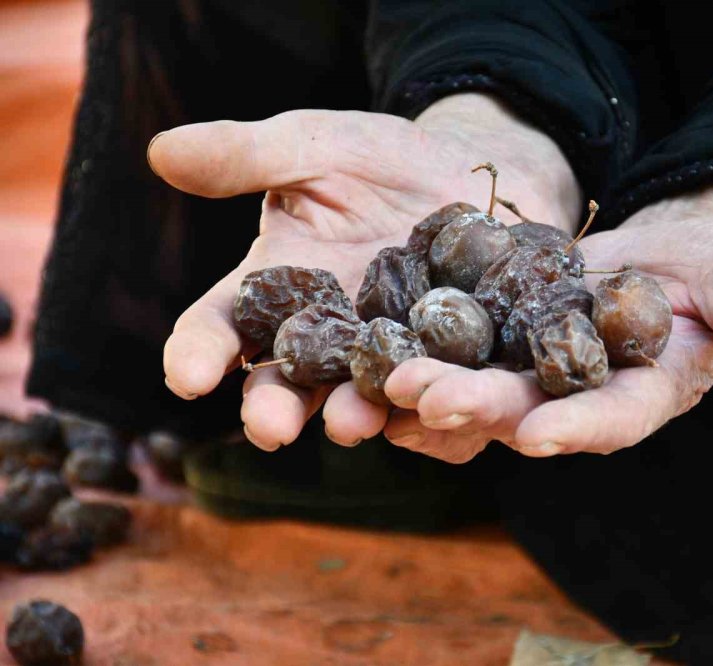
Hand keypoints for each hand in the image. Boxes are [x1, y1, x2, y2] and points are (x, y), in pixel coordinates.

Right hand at [152, 93, 581, 450]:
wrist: (468, 174)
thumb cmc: (378, 161)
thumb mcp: (315, 146)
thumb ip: (246, 156)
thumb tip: (161, 150)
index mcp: (275, 289)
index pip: (222, 326)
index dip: (199, 352)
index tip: (188, 376)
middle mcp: (323, 337)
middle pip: (285, 383)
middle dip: (274, 406)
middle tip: (270, 426)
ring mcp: (384, 356)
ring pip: (358, 399)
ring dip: (352, 415)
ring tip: (351, 423)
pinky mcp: (444, 364)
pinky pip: (436, 397)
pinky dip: (433, 411)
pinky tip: (434, 414)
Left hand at [381, 187, 712, 460]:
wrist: (671, 249)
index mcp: (642, 394)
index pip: (613, 419)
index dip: (578, 428)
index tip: (536, 435)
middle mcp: (581, 396)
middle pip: (529, 410)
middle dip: (479, 406)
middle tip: (425, 397)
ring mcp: (538, 370)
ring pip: (482, 387)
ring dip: (434, 387)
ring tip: (385, 380)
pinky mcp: (506, 335)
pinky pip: (462, 348)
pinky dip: (423, 350)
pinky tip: (376, 349)